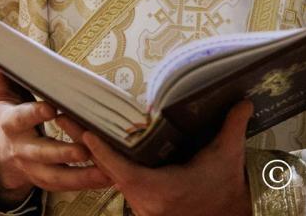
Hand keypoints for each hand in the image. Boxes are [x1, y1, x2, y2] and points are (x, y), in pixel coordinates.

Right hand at [0, 63, 109, 209]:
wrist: (5, 155)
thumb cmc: (11, 116)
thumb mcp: (2, 95)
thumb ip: (0, 74)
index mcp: (11, 124)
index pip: (22, 118)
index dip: (35, 114)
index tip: (52, 107)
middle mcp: (23, 149)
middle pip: (42, 154)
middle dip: (63, 152)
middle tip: (85, 149)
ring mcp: (35, 168)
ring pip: (58, 177)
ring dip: (82, 177)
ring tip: (106, 172)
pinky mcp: (47, 181)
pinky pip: (68, 186)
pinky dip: (88, 184)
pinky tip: (108, 179)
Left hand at [63, 100, 253, 215]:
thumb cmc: (226, 188)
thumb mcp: (228, 155)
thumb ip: (232, 126)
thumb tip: (243, 100)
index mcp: (160, 191)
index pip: (121, 171)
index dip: (102, 152)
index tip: (86, 134)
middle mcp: (146, 204)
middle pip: (107, 171)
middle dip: (84, 145)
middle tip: (62, 118)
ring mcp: (143, 208)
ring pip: (110, 178)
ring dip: (92, 154)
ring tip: (71, 126)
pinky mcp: (144, 208)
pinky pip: (119, 183)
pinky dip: (106, 164)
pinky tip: (93, 146)